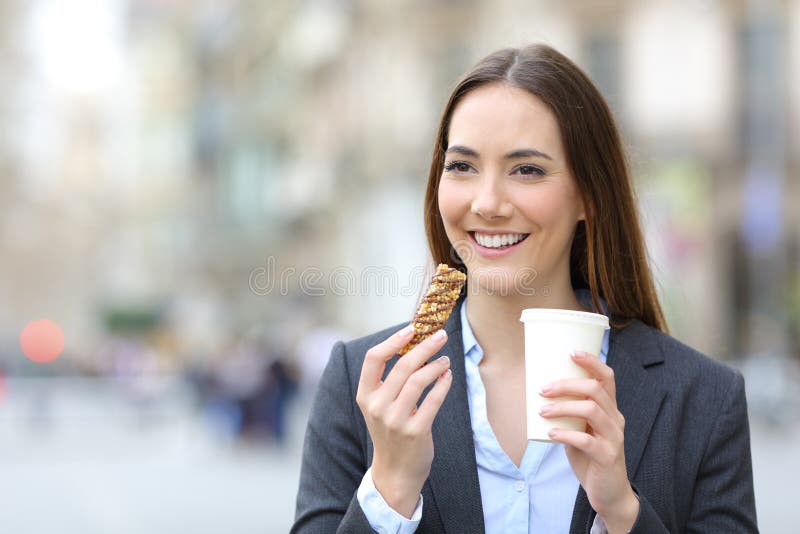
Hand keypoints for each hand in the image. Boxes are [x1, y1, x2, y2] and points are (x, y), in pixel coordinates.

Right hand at [355, 325, 452, 517]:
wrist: (395, 471)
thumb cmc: (391, 430)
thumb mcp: (380, 405)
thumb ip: (390, 380)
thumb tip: (414, 344)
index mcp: (365, 395)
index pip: (373, 358)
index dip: (393, 340)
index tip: (412, 329)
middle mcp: (377, 406)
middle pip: (402, 366)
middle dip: (424, 346)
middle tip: (440, 336)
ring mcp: (395, 420)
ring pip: (419, 380)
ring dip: (436, 365)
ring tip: (445, 360)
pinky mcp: (416, 431)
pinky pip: (434, 400)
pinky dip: (443, 384)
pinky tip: (448, 377)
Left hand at [539, 350, 638, 533]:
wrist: (609, 493)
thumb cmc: (591, 457)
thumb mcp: (582, 430)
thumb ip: (569, 414)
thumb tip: (539, 395)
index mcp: (611, 409)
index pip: (607, 378)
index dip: (591, 362)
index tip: (571, 352)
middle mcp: (616, 419)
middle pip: (595, 390)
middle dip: (567, 385)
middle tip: (543, 389)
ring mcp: (614, 438)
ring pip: (592, 410)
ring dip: (563, 407)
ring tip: (541, 410)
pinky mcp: (607, 457)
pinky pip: (586, 440)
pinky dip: (566, 433)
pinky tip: (550, 433)